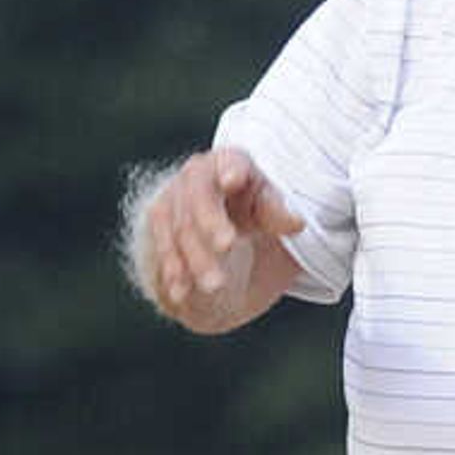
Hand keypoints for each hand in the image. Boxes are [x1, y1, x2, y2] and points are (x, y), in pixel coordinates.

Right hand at [140, 147, 305, 332]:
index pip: (231, 162)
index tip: (233, 180)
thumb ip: (277, 215)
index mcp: (230, 164)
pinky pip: (162, 249)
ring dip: (196, 258)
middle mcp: (196, 175)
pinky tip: (181, 292)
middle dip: (211, 222)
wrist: (222, 238)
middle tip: (227, 246)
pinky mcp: (158, 225)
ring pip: (180, 228)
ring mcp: (172, 199)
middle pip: (199, 197)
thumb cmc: (252, 217)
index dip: (232, 169)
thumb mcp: (271, 216)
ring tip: (214, 285)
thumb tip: (296, 222)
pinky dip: (173, 271)